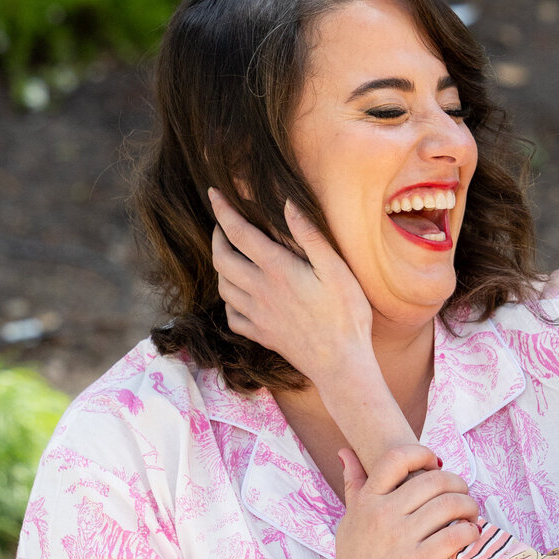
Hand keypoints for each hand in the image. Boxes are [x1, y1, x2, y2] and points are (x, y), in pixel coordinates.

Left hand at [210, 188, 418, 470]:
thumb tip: (287, 204)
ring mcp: (257, 315)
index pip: (239, 233)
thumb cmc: (345, 315)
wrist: (340, 364)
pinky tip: (238, 296)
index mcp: (277, 269)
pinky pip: (232, 316)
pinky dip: (229, 302)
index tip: (213, 194)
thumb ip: (309, 236)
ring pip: (223, 287)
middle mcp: (260, 290)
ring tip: (229, 256)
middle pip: (221, 259)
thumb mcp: (336, 269)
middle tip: (222, 226)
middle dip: (217, 237)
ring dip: (220, 267)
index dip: (222, 211)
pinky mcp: (261, 334)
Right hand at [323, 445, 480, 558]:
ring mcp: (400, 539)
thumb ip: (352, 487)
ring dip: (469, 507)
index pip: (397, 457)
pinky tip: (470, 536)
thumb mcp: (348, 523)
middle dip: (458, 484)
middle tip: (463, 497)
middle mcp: (383, 515)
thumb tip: (345, 452)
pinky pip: (455, 536)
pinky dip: (470, 532)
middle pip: (434, 480)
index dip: (423, 454)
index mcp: (367, 502)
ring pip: (450, 505)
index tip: (436, 465)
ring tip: (470, 517)